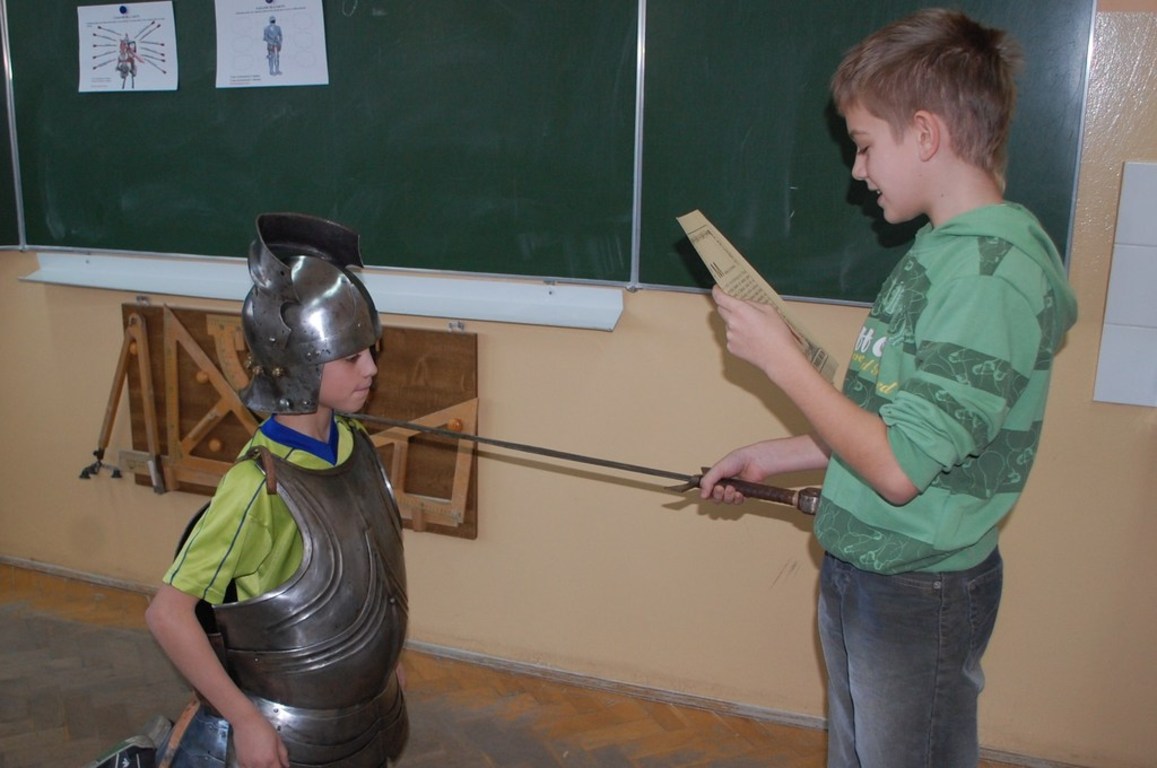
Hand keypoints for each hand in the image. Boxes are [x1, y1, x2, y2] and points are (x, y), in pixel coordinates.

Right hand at [231, 710, 289, 767]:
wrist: (246, 722)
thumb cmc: (262, 727)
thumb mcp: (278, 739)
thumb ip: (283, 754)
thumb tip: (286, 764)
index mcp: (271, 759)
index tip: (282, 766)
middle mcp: (259, 764)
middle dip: (272, 767)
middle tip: (273, 762)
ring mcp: (249, 765)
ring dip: (263, 767)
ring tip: (264, 760)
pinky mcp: (241, 763)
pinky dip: (253, 767)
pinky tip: (255, 761)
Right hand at [699, 436, 829, 503]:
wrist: (766, 458)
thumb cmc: (746, 457)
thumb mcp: (725, 465)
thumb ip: (712, 477)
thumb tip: (703, 492)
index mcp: (722, 472)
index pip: (709, 487)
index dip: (707, 492)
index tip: (708, 493)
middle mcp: (729, 481)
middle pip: (716, 496)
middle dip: (718, 495)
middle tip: (725, 490)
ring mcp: (739, 488)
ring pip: (726, 500)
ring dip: (727, 498)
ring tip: (734, 491)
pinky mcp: (749, 493)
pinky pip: (737, 502)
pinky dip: (736, 500)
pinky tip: (739, 495)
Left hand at [712, 286, 803, 378]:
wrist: (778, 357)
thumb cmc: (777, 333)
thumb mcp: (769, 309)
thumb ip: (752, 304)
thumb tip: (743, 303)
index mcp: (740, 310)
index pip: (720, 298)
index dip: (717, 291)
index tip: (718, 288)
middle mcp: (731, 323)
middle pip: (721, 310)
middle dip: (727, 306)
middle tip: (739, 308)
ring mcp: (730, 337)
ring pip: (728, 325)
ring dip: (735, 323)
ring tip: (753, 329)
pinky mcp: (731, 348)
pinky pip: (732, 337)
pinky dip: (738, 336)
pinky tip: (751, 340)